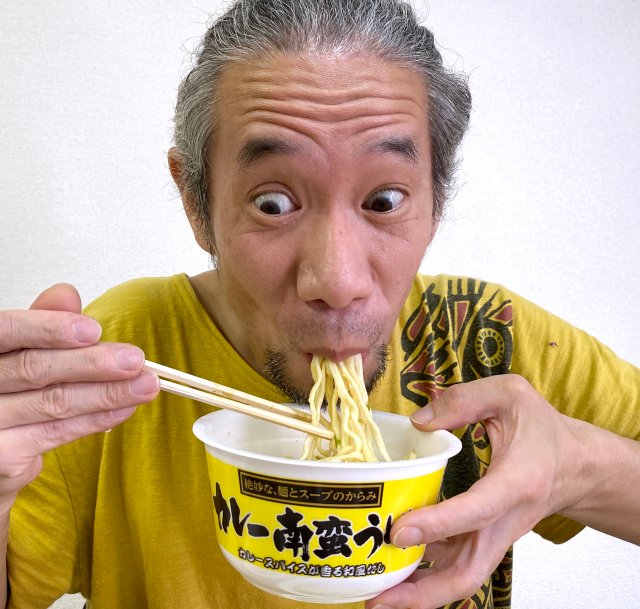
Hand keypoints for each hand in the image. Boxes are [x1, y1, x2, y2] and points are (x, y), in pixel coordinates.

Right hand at [0, 284, 158, 508]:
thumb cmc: (6, 390)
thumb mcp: (20, 349)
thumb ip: (41, 323)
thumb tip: (67, 294)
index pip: (8, 331)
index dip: (50, 329)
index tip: (93, 329)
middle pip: (34, 369)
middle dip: (92, 364)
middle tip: (134, 360)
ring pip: (54, 402)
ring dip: (107, 393)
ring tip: (145, 385)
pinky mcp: (2, 456)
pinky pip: (58, 432)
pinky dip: (96, 418)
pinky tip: (125, 407)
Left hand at [366, 374, 583, 608]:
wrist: (577, 466)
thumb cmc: (544, 430)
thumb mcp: (509, 394)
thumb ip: (463, 400)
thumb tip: (418, 422)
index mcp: (516, 483)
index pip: (476, 512)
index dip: (438, 525)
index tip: (399, 531)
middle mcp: (505, 520)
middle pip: (467, 573)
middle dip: (422, 592)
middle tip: (376, 598)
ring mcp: (495, 536)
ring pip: (459, 577)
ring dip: (418, 591)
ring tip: (373, 594)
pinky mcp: (486, 539)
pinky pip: (455, 563)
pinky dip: (425, 571)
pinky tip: (393, 567)